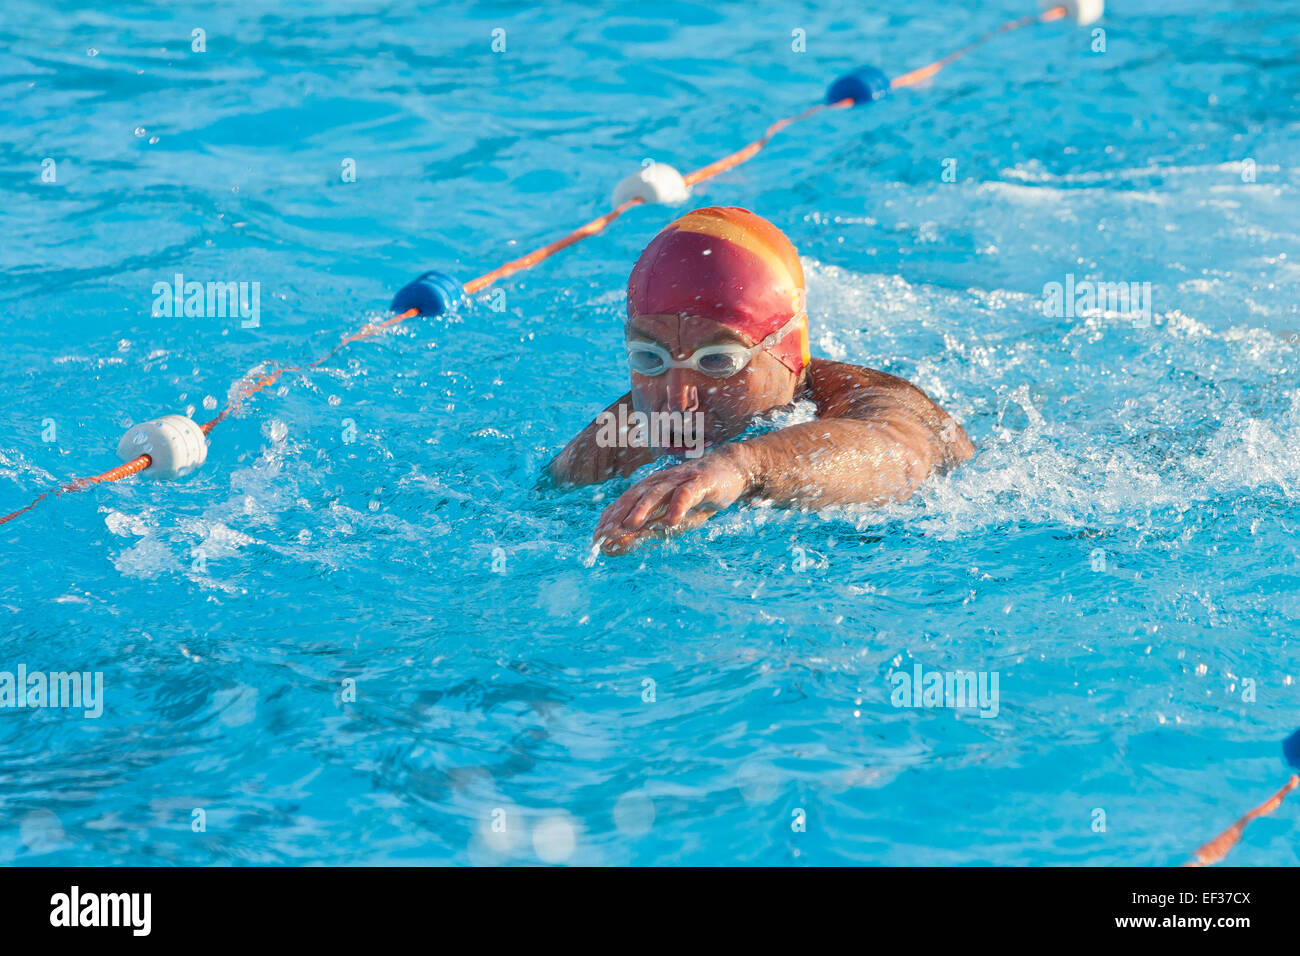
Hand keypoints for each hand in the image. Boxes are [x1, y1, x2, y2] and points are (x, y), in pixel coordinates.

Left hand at [593, 447, 753, 554]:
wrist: (730, 471)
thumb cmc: (695, 498)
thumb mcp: (670, 518)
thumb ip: (645, 531)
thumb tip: (617, 547)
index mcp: (649, 489)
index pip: (623, 504)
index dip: (609, 520)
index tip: (596, 540)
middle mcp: (659, 482)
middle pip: (634, 497)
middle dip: (617, 515)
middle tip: (604, 534)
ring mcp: (679, 480)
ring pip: (657, 493)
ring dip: (642, 509)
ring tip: (630, 526)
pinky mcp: (700, 482)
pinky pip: (687, 494)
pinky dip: (677, 506)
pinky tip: (671, 521)